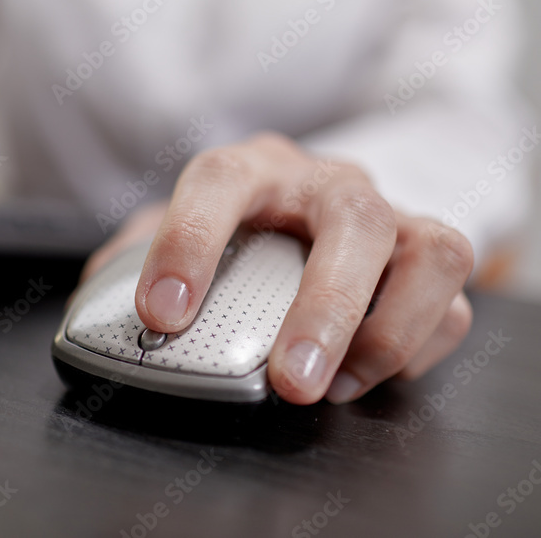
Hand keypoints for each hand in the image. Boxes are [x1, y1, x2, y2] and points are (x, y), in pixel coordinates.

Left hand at [83, 133, 473, 404]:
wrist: (300, 206)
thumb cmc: (233, 224)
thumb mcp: (172, 232)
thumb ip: (132, 264)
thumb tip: (100, 321)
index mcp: (252, 168)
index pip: (219, 181)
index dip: (189, 242)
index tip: (161, 315)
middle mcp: (327, 183)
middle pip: (350, 217)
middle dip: (325, 306)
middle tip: (291, 380)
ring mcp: (389, 215)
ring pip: (430, 251)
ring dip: (389, 330)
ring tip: (338, 385)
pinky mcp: (429, 258)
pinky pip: (454, 298)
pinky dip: (420, 345)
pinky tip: (369, 374)